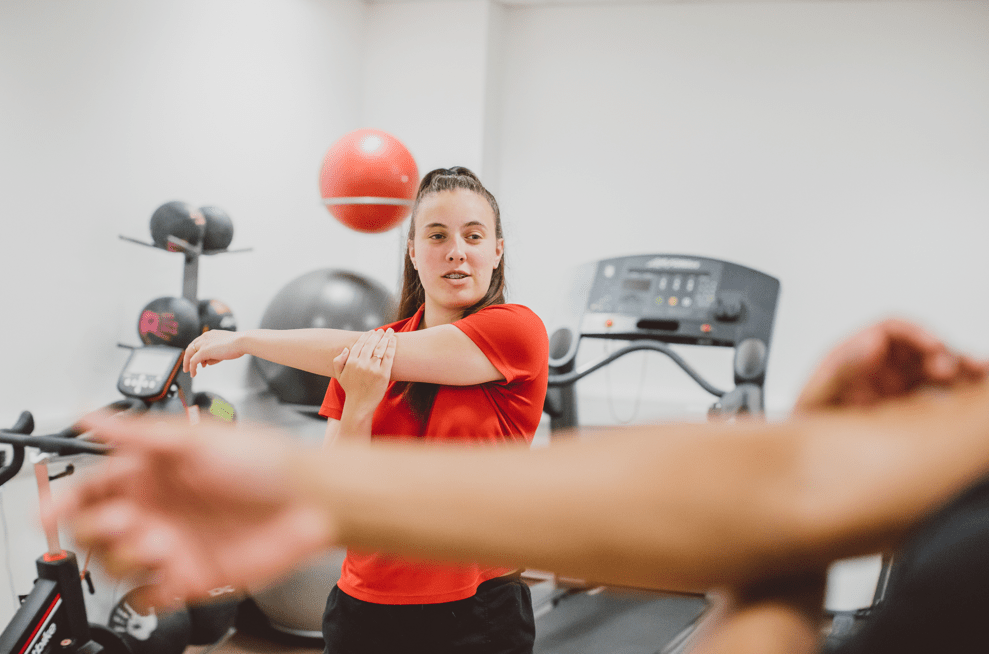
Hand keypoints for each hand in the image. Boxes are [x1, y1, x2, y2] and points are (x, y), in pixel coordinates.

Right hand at [51, 414, 334, 607]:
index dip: (68, 498)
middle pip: (95, 530)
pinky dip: (148, 591)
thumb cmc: (265, 460)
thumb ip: (140, 433)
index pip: (93, 487)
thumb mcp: (198, 437)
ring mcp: (172, 543)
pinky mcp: (191, 575)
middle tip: (126, 520)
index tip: (54, 508)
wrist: (310, 498)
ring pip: (117, 563)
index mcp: (152, 472)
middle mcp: (157, 509)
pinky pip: (150, 596)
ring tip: (159, 541)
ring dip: (126, 556)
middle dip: (99, 528)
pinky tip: (165, 572)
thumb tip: (90, 415)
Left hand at [184, 330, 243, 376]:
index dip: (196, 352)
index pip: (197, 343)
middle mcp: (204, 337)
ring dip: (188, 364)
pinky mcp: (204, 351)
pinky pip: (193, 361)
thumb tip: (208, 362)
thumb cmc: (237, 345)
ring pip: (189, 354)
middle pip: (190, 347)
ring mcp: (203, 343)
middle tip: (187, 366)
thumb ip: (214, 354)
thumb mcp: (224, 348)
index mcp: (210, 334)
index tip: (198, 361)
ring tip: (189, 371)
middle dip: (188, 358)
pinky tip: (193, 374)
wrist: (242, 342)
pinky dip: (192, 368)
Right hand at [332, 329, 396, 414]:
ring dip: (385, 337)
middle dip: (377, 335)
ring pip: (380, 348)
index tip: (371, 332)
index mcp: (351, 362)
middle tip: (382, 330)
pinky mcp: (383, 374)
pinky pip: (388, 356)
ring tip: (389, 332)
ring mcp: (373, 369)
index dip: (366, 336)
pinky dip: (391, 346)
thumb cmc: (351, 389)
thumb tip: (346, 349)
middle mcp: (361, 364)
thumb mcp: (339, 375)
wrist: (360, 404)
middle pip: (371, 344)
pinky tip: (393, 340)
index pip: (359, 344)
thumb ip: (338, 361)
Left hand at [794, 318, 988, 413]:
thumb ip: (842, 370)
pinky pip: (944, 391)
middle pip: (920, 346)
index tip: (932, 344)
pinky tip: (976, 387)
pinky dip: (963, 387)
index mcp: (856, 356)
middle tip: (946, 371)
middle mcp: (881, 367)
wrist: (809, 462)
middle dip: (940, 353)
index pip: (892, 330)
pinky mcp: (913, 407)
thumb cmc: (809, 428)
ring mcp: (899, 386)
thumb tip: (871, 342)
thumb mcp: (817, 399)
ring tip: (975, 374)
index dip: (915, 332)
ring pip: (938, 366)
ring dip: (959, 367)